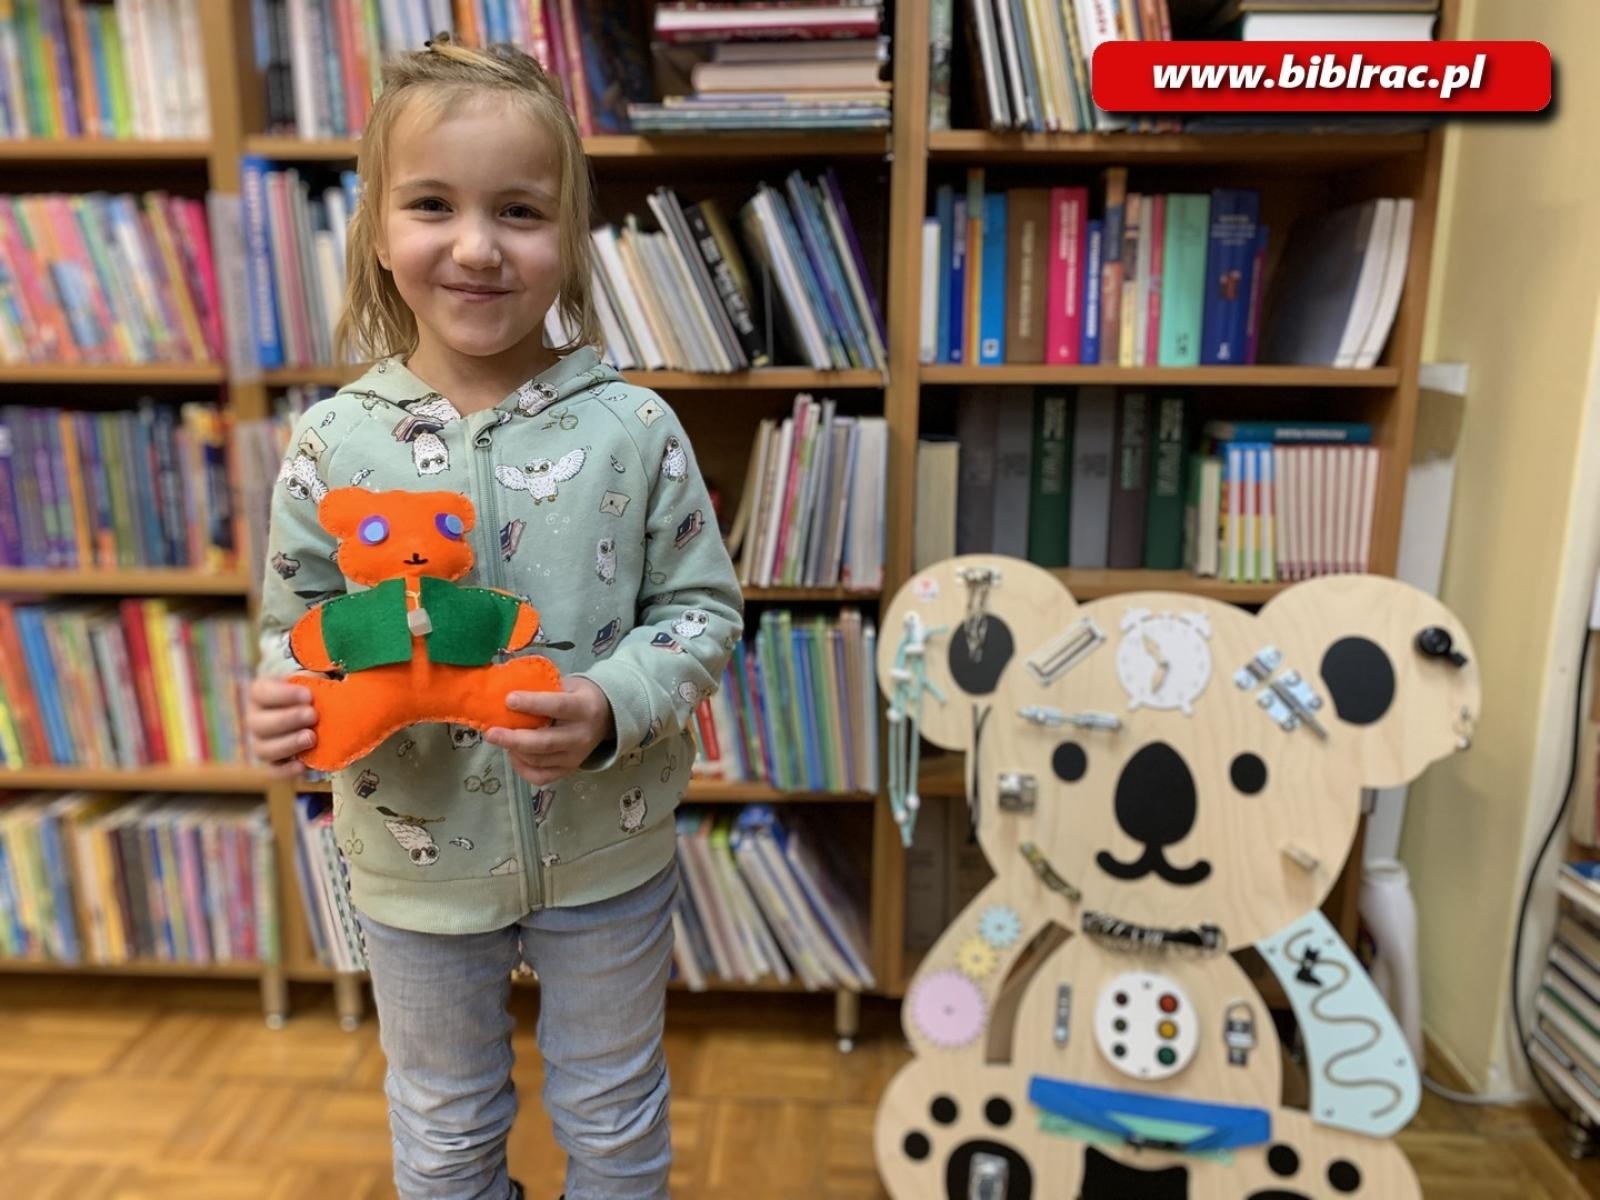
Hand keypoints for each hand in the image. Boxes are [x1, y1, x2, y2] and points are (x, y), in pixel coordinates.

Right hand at [246, 676, 318, 777]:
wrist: (312, 711)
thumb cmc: (310, 692)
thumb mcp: (310, 680)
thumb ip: (314, 681)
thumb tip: (326, 684)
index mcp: (260, 694)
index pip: (261, 693)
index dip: (283, 694)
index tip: (308, 695)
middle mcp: (255, 719)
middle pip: (259, 723)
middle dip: (287, 719)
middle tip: (313, 715)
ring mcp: (262, 742)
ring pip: (263, 749)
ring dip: (288, 744)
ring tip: (312, 738)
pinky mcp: (274, 762)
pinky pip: (274, 770)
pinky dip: (287, 770)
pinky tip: (303, 764)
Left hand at [486, 678, 615, 787]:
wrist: (606, 717)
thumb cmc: (578, 696)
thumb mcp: (568, 685)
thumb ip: (543, 689)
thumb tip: (505, 690)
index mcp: (584, 708)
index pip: (558, 707)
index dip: (532, 704)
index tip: (508, 699)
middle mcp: (581, 736)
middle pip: (545, 742)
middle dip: (514, 739)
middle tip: (491, 733)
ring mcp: (576, 757)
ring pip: (539, 761)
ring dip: (515, 751)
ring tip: (499, 739)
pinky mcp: (569, 770)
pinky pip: (541, 777)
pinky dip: (522, 768)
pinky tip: (513, 754)